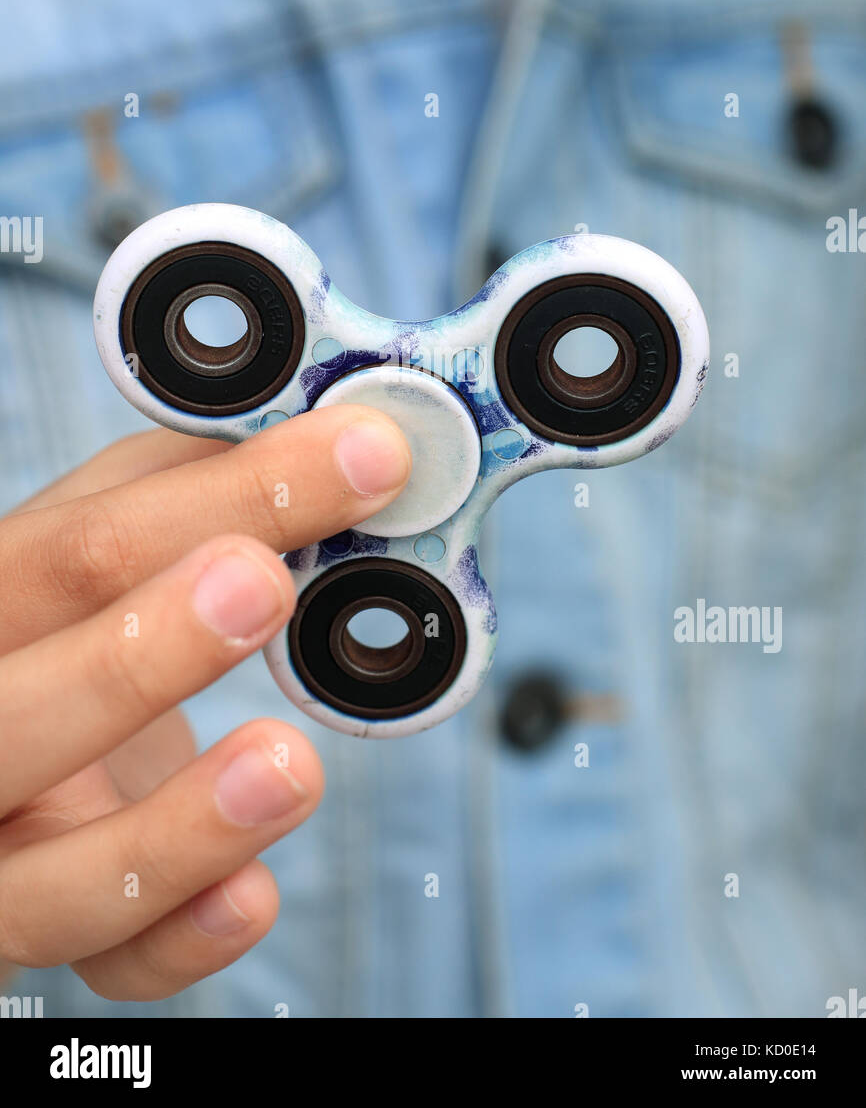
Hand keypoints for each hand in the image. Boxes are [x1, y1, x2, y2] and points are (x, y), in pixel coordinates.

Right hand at [0, 408, 409, 999]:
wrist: (5, 739)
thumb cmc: (62, 617)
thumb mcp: (94, 534)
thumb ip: (185, 484)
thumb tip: (335, 435)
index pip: (74, 554)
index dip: (219, 500)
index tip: (359, 457)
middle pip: (17, 715)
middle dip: (143, 651)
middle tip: (265, 584)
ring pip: (55, 883)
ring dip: (178, 828)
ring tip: (290, 765)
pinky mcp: (44, 929)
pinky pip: (109, 966)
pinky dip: (182, 940)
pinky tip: (254, 894)